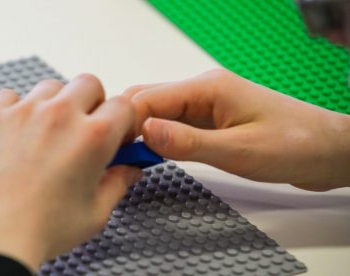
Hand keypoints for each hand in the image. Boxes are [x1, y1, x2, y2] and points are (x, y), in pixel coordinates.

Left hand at [0, 74, 141, 271]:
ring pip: (50, 88)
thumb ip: (117, 184)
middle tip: (82, 130)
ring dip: (55, 104)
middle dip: (91, 104)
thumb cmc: (41, 230)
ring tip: (46, 134)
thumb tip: (128, 171)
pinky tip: (16, 133)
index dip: (123, 121)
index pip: (124, 105)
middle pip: (88, 84)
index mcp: (93, 136)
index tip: (116, 135)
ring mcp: (23, 112)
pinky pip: (10, 96)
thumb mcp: (95, 213)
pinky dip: (16, 108)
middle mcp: (60, 115)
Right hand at [125, 69, 349, 190]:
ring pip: (157, 114)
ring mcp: (206, 106)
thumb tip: (145, 133)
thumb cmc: (295, 145)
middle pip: (147, 101)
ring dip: (141, 134)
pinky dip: (158, 139)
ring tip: (128, 159)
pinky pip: (173, 125)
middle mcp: (203, 92)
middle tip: (115, 156)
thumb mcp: (239, 150)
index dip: (125, 123)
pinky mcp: (210, 121)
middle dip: (127, 126)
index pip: (148, 98)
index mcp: (208, 89)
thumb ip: (189, 143)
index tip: (111, 148)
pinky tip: (152, 156)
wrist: (329, 152)